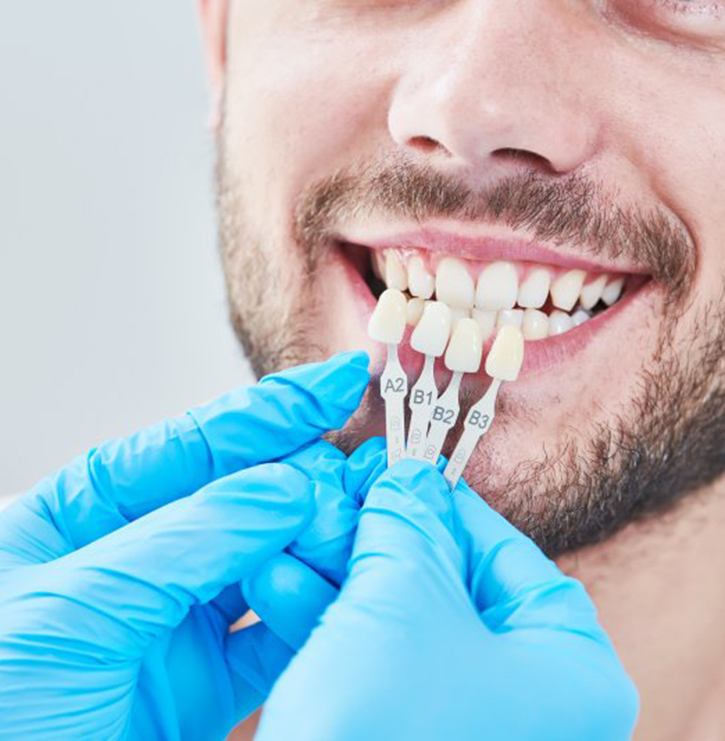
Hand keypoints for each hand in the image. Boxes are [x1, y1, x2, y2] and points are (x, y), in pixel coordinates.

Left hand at [0, 352, 368, 739]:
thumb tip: (285, 489)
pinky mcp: (205, 680)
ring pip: (268, 559)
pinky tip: (334, 593)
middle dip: (303, 477)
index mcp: (88, 512)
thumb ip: (187, 540)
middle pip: (241, 496)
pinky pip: (275, 634)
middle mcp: (141, 555)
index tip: (338, 382)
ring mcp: (175, 617)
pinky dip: (310, 613)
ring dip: (315, 542)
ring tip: (355, 526)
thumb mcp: (76, 605)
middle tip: (356, 470)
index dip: (273, 409)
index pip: (194, 443)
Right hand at [256, 458, 639, 740]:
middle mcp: (534, 704)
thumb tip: (407, 477)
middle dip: (380, 539)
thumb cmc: (386, 725)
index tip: (404, 474)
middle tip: (343, 499)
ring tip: (297, 532)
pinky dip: (332, 625)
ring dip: (342, 576)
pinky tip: (280, 584)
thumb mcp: (401, 597)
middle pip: (450, 587)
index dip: (449, 505)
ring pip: (405, 625)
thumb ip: (409, 523)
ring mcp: (472, 726)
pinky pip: (380, 666)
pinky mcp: (414, 736)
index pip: (509, 555)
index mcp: (570, 671)